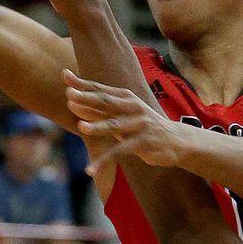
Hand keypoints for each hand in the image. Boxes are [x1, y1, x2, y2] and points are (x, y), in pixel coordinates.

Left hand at [64, 70, 183, 174]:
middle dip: (88, 98)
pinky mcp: (144, 143)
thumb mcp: (123, 114)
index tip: (64, 74)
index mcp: (126, 97)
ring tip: (81, 127)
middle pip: (107, 101)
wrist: (178, 140)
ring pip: (115, 125)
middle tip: (69, 95)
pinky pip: (121, 152)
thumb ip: (100, 109)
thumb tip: (71, 102)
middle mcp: (132, 107)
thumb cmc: (143, 125)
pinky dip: (104, 161)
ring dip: (98, 126)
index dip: (82, 82)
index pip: (100, 88)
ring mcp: (140, 124)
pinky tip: (90, 169)